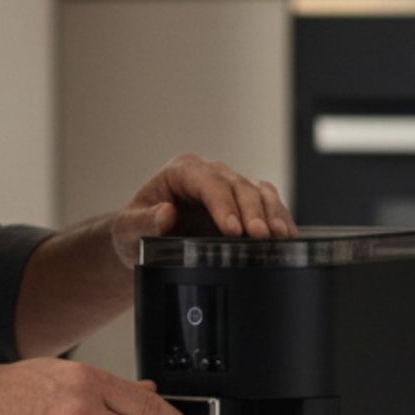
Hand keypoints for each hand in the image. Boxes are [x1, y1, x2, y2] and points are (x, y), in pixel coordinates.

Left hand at [111, 152, 294, 266]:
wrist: (145, 242)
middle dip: (251, 212)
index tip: (231, 229)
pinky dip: (279, 218)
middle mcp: (209, 175)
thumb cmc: (135, 231)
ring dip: (270, 213)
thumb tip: (165, 214)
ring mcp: (230, 189)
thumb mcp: (128, 229)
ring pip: (258, 192)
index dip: (222, 204)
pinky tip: (287, 236)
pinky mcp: (244, 206)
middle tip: (258, 236)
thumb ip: (143, 222)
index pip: (207, 182)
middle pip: (237, 186)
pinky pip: (268, 205)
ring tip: (278, 236)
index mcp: (181, 172)